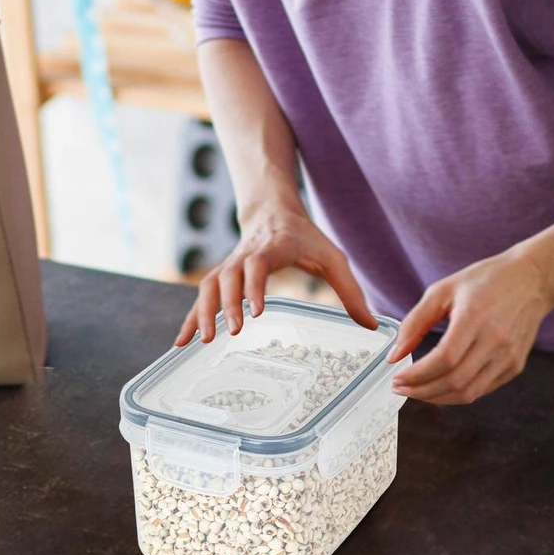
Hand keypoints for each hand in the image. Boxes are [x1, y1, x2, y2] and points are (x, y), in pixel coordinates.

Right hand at [174, 206, 377, 345]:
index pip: (258, 265)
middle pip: (228, 277)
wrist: (273, 212)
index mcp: (273, 247)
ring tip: (203, 342)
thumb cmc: (305, 237)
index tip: (256, 312)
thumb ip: (351, 291)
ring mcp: (229, 264)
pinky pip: (202, 296)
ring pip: (208, 286)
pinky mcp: (221, 275)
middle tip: (231, 333)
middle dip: (227, 305)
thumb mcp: (333, 258)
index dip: (254, 286)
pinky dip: (190, 317)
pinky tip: (182, 342)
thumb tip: (371, 326)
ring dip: (202, 313)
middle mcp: (245, 255)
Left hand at [387, 250, 553, 403]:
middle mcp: (496, 341)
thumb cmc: (485, 280)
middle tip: (400, 388)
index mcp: (474, 318)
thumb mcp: (441, 291)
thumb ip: (414, 323)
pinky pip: (482, 390)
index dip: (416, 375)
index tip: (396, 377)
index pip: (443, 359)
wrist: (531, 279)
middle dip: (421, 391)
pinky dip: (457, 394)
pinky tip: (439, 387)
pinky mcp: (515, 365)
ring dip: (436, 398)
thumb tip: (395, 355)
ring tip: (415, 391)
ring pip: (469, 393)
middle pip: (455, 381)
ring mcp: (509, 356)